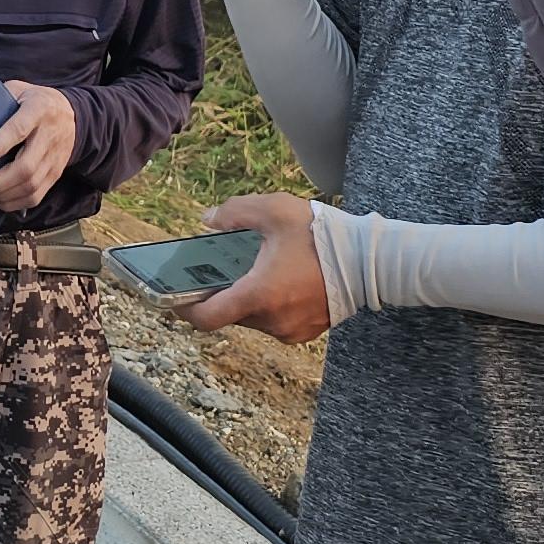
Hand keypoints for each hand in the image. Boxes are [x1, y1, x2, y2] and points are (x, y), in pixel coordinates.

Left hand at [0, 79, 78, 208]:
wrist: (70, 114)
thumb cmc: (35, 101)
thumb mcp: (19, 90)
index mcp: (38, 110)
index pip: (20, 129)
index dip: (1, 143)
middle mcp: (49, 136)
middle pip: (25, 167)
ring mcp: (54, 158)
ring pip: (30, 186)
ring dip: (2, 195)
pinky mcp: (55, 174)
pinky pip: (35, 196)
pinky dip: (13, 203)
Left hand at [184, 190, 329, 339]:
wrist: (371, 261)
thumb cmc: (322, 236)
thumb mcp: (274, 211)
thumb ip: (235, 212)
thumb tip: (208, 220)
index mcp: (258, 295)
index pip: (206, 318)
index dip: (184, 309)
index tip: (173, 298)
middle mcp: (271, 320)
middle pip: (229, 315)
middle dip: (222, 293)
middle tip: (223, 269)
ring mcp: (289, 330)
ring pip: (252, 318)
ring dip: (248, 298)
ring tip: (258, 270)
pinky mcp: (304, 332)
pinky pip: (274, 322)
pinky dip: (270, 305)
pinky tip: (281, 281)